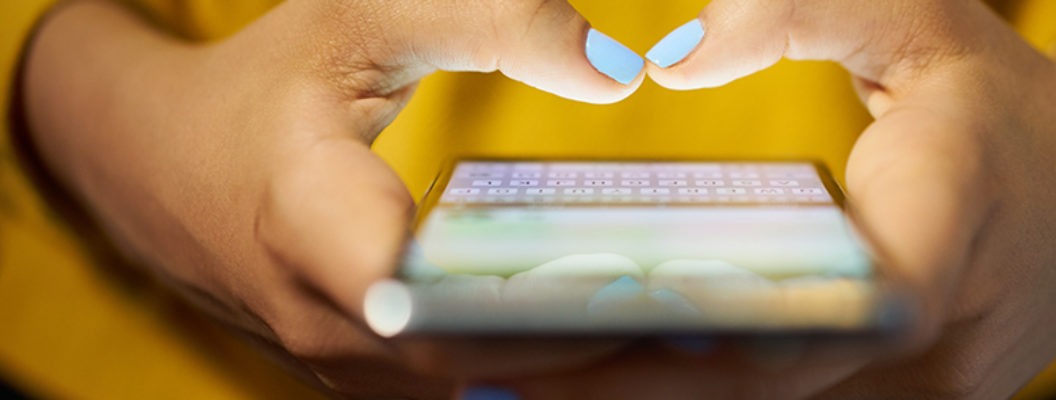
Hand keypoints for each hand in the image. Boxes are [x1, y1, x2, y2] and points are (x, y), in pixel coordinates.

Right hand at [20, 0, 649, 396]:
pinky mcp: (364, 375)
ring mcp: (342, 364)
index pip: (430, 298)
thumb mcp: (359, 16)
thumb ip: (491, 21)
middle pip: (478, 362)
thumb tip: (620, 69)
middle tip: (717, 320)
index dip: (537, 308)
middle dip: (595, 347)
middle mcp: (324, 322)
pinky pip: (465, 388)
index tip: (643, 291)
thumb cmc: (264, 83)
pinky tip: (618, 343)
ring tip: (689, 337)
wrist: (152, 163)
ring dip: (577, 370)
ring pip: (476, 389)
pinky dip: (540, 371)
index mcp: (307, 223)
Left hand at [488, 0, 1055, 397]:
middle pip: (776, 385)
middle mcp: (948, 332)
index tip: (595, 322)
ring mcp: (936, 390)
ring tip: (519, 390)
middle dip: (633, 386)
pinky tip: (614, 388)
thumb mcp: (916, 17)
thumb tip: (673, 63)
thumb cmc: (998, 93)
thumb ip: (797, 16)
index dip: (724, 324)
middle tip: (493, 376)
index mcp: (956, 213)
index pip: (854, 294)